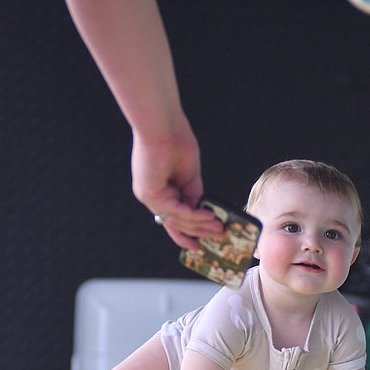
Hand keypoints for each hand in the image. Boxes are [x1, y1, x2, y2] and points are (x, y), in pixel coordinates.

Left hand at [131, 124, 222, 249]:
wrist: (162, 124)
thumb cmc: (174, 140)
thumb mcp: (189, 173)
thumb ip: (193, 193)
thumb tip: (201, 212)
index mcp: (158, 190)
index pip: (172, 217)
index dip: (186, 232)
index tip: (199, 244)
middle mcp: (151, 196)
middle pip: (176, 222)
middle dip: (199, 231)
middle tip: (219, 236)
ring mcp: (149, 195)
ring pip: (178, 219)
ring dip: (201, 225)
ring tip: (220, 229)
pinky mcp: (150, 193)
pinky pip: (176, 211)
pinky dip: (194, 216)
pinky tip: (210, 217)